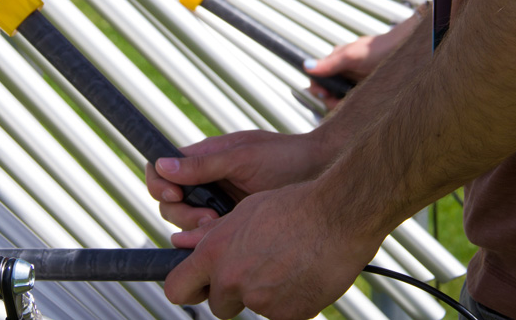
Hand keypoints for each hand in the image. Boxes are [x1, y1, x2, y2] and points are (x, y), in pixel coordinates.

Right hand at [145, 130, 329, 229]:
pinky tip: (223, 236)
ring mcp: (220, 205)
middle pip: (171, 203)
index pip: (163, 169)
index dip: (159, 182)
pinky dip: (209, 242)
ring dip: (195, 230)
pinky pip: (210, 239)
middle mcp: (208, 182)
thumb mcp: (243, 157)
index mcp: (205, 159)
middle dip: (182, 213)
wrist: (322, 175)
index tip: (174, 193)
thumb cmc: (286, 157)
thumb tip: (163, 166)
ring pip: (187, 225)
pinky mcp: (234, 226)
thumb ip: (204, 164)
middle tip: (206, 217)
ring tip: (217, 226)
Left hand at [164, 182, 382, 319]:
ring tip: (287, 263)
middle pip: (218, 305)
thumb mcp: (245, 212)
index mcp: (216, 253)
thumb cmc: (293, 206)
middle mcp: (233, 280)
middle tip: (255, 269)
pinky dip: (290, 300)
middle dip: (232, 293)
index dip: (186, 287)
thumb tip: (181, 243)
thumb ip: (213, 235)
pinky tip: (304, 274)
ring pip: (253, 307)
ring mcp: (262, 302)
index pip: (177, 288)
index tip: (196, 285)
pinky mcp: (289, 315)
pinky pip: (282, 313)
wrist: (338, 216)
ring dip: (263, 294)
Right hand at [304, 23, 414, 104]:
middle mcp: (343, 72)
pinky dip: (354, 106)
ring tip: (353, 104)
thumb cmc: (379, 48)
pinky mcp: (365, 91)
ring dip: (343, 104)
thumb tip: (306, 66)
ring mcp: (354, 82)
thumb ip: (330, 63)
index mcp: (336, 61)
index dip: (318, 89)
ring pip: (340, 99)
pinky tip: (361, 105)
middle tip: (341, 103)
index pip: (318, 79)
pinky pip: (354, 102)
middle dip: (331, 100)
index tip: (325, 95)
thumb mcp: (352, 56)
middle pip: (328, 92)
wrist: (405, 51)